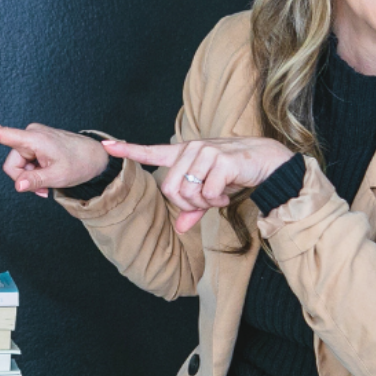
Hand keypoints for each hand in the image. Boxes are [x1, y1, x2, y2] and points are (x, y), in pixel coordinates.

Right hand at [0, 115, 110, 198]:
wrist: (95, 157)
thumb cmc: (80, 164)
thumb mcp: (58, 177)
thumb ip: (35, 181)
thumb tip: (18, 185)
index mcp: (34, 139)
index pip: (3, 134)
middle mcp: (30, 135)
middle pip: (11, 163)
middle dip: (22, 178)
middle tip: (41, 189)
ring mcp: (32, 139)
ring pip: (17, 165)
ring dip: (29, 177)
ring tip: (47, 183)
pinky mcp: (35, 143)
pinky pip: (25, 162)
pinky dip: (33, 172)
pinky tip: (45, 176)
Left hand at [101, 136, 295, 232]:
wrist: (269, 163)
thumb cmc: (237, 174)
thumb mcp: (212, 193)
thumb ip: (193, 209)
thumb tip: (180, 228)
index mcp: (184, 153)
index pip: (151, 151)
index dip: (127, 150)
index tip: (106, 147)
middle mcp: (191, 149)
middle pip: (170, 189)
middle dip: (187, 204)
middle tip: (207, 202)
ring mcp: (205, 152)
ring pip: (187, 193)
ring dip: (204, 203)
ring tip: (219, 194)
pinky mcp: (220, 161)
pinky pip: (206, 194)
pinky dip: (217, 200)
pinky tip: (228, 191)